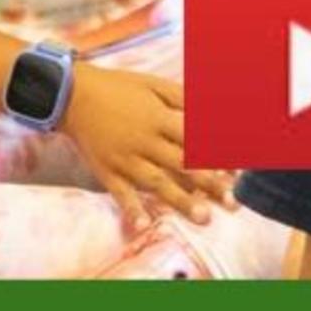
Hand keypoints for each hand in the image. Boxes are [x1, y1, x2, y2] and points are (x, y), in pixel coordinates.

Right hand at [60, 63, 235, 229]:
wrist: (72, 95)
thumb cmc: (120, 88)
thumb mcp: (154, 85)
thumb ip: (184, 99)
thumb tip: (213, 109)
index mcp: (158, 117)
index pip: (194, 138)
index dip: (217, 153)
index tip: (238, 170)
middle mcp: (144, 140)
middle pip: (182, 164)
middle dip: (209, 183)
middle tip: (233, 202)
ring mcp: (125, 158)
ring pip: (157, 182)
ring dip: (181, 200)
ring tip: (203, 218)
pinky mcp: (107, 171)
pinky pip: (121, 193)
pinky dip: (132, 210)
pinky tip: (145, 226)